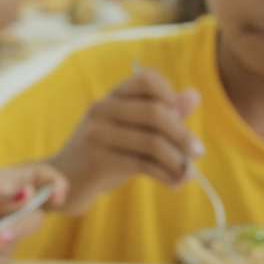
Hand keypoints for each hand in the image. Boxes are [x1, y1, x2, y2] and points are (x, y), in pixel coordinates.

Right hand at [49, 67, 202, 206]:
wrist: (66, 184)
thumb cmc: (105, 155)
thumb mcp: (133, 132)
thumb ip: (163, 114)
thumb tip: (194, 95)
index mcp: (112, 98)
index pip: (147, 79)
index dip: (169, 95)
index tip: (180, 117)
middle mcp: (102, 109)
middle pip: (155, 112)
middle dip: (182, 134)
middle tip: (197, 152)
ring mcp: (98, 134)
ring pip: (152, 141)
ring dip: (178, 160)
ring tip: (187, 174)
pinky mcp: (98, 160)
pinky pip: (142, 164)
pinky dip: (166, 174)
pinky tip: (174, 182)